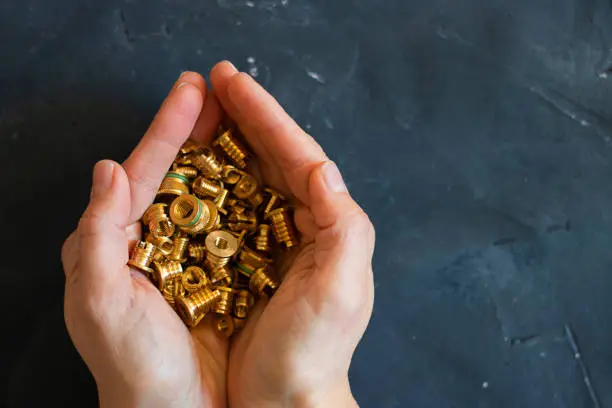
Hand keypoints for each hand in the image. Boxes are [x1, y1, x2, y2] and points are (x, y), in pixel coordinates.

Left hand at [61, 72, 226, 407]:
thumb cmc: (131, 366)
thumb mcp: (100, 303)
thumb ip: (97, 235)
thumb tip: (106, 168)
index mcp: (115, 239)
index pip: (141, 170)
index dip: (168, 127)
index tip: (193, 90)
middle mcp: (149, 239)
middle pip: (173, 170)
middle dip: (196, 127)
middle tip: (219, 87)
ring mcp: (184, 252)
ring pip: (204, 189)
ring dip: (222, 152)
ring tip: (240, 116)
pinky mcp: (214, 269)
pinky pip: (229, 221)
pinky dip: (243, 192)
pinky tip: (259, 171)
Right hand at [209, 62, 374, 406]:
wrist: (283, 400)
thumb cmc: (313, 352)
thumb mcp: (340, 289)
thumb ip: (343, 226)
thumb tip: (322, 168)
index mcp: (329, 222)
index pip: (299, 155)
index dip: (267, 117)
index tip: (235, 85)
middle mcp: (304, 222)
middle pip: (275, 155)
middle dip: (247, 116)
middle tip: (217, 82)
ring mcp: (273, 237)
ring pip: (252, 174)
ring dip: (230, 138)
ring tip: (207, 108)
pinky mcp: (246, 256)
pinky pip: (231, 206)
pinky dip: (216, 178)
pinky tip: (198, 161)